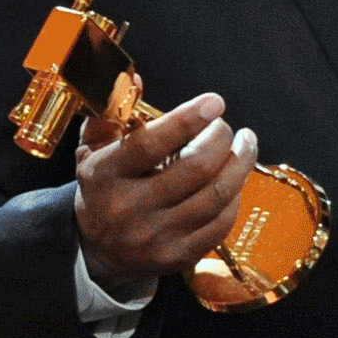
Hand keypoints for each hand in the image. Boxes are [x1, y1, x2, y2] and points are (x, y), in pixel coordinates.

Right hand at [74, 92, 255, 294]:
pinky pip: (220, 224)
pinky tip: (236, 181)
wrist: (97, 250)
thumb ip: (112, 114)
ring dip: (240, 165)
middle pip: (194, 169)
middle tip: (225, 126)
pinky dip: (235, 198)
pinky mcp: (178, 256)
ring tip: (246, 145)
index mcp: (104, 175)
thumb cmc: (101, 189)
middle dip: (220, 141)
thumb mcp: (92, 149)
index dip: (186, 120)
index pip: (150, 144)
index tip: (214, 102)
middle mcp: (128, 208)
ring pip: (215, 197)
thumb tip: (135, 81)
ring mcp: (155, 236)